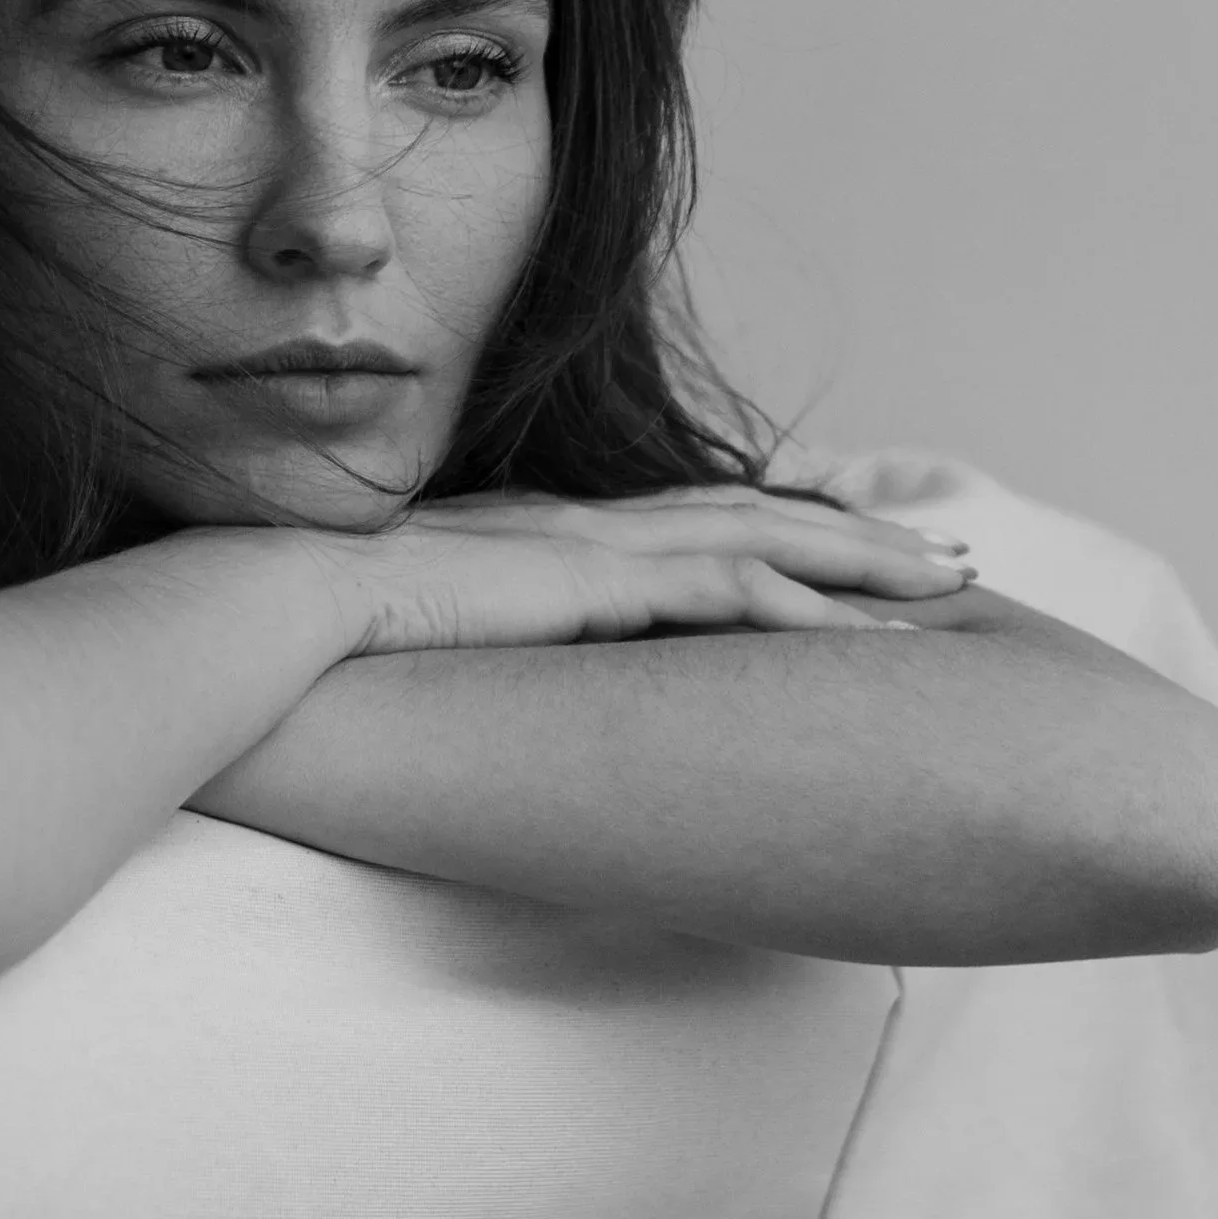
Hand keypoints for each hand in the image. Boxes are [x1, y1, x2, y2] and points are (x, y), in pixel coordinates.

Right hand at [313, 484, 973, 658]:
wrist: (265, 610)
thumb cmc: (309, 638)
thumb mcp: (403, 640)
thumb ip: (449, 654)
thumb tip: (459, 704)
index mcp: (540, 535)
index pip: (685, 524)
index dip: (774, 532)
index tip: (845, 548)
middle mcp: (581, 525)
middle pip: (754, 514)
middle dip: (857, 535)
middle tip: (946, 559)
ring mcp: (594, 546)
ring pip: (771, 540)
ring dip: (867, 565)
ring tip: (952, 588)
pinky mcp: (597, 583)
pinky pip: (737, 593)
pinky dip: (816, 614)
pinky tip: (880, 647)